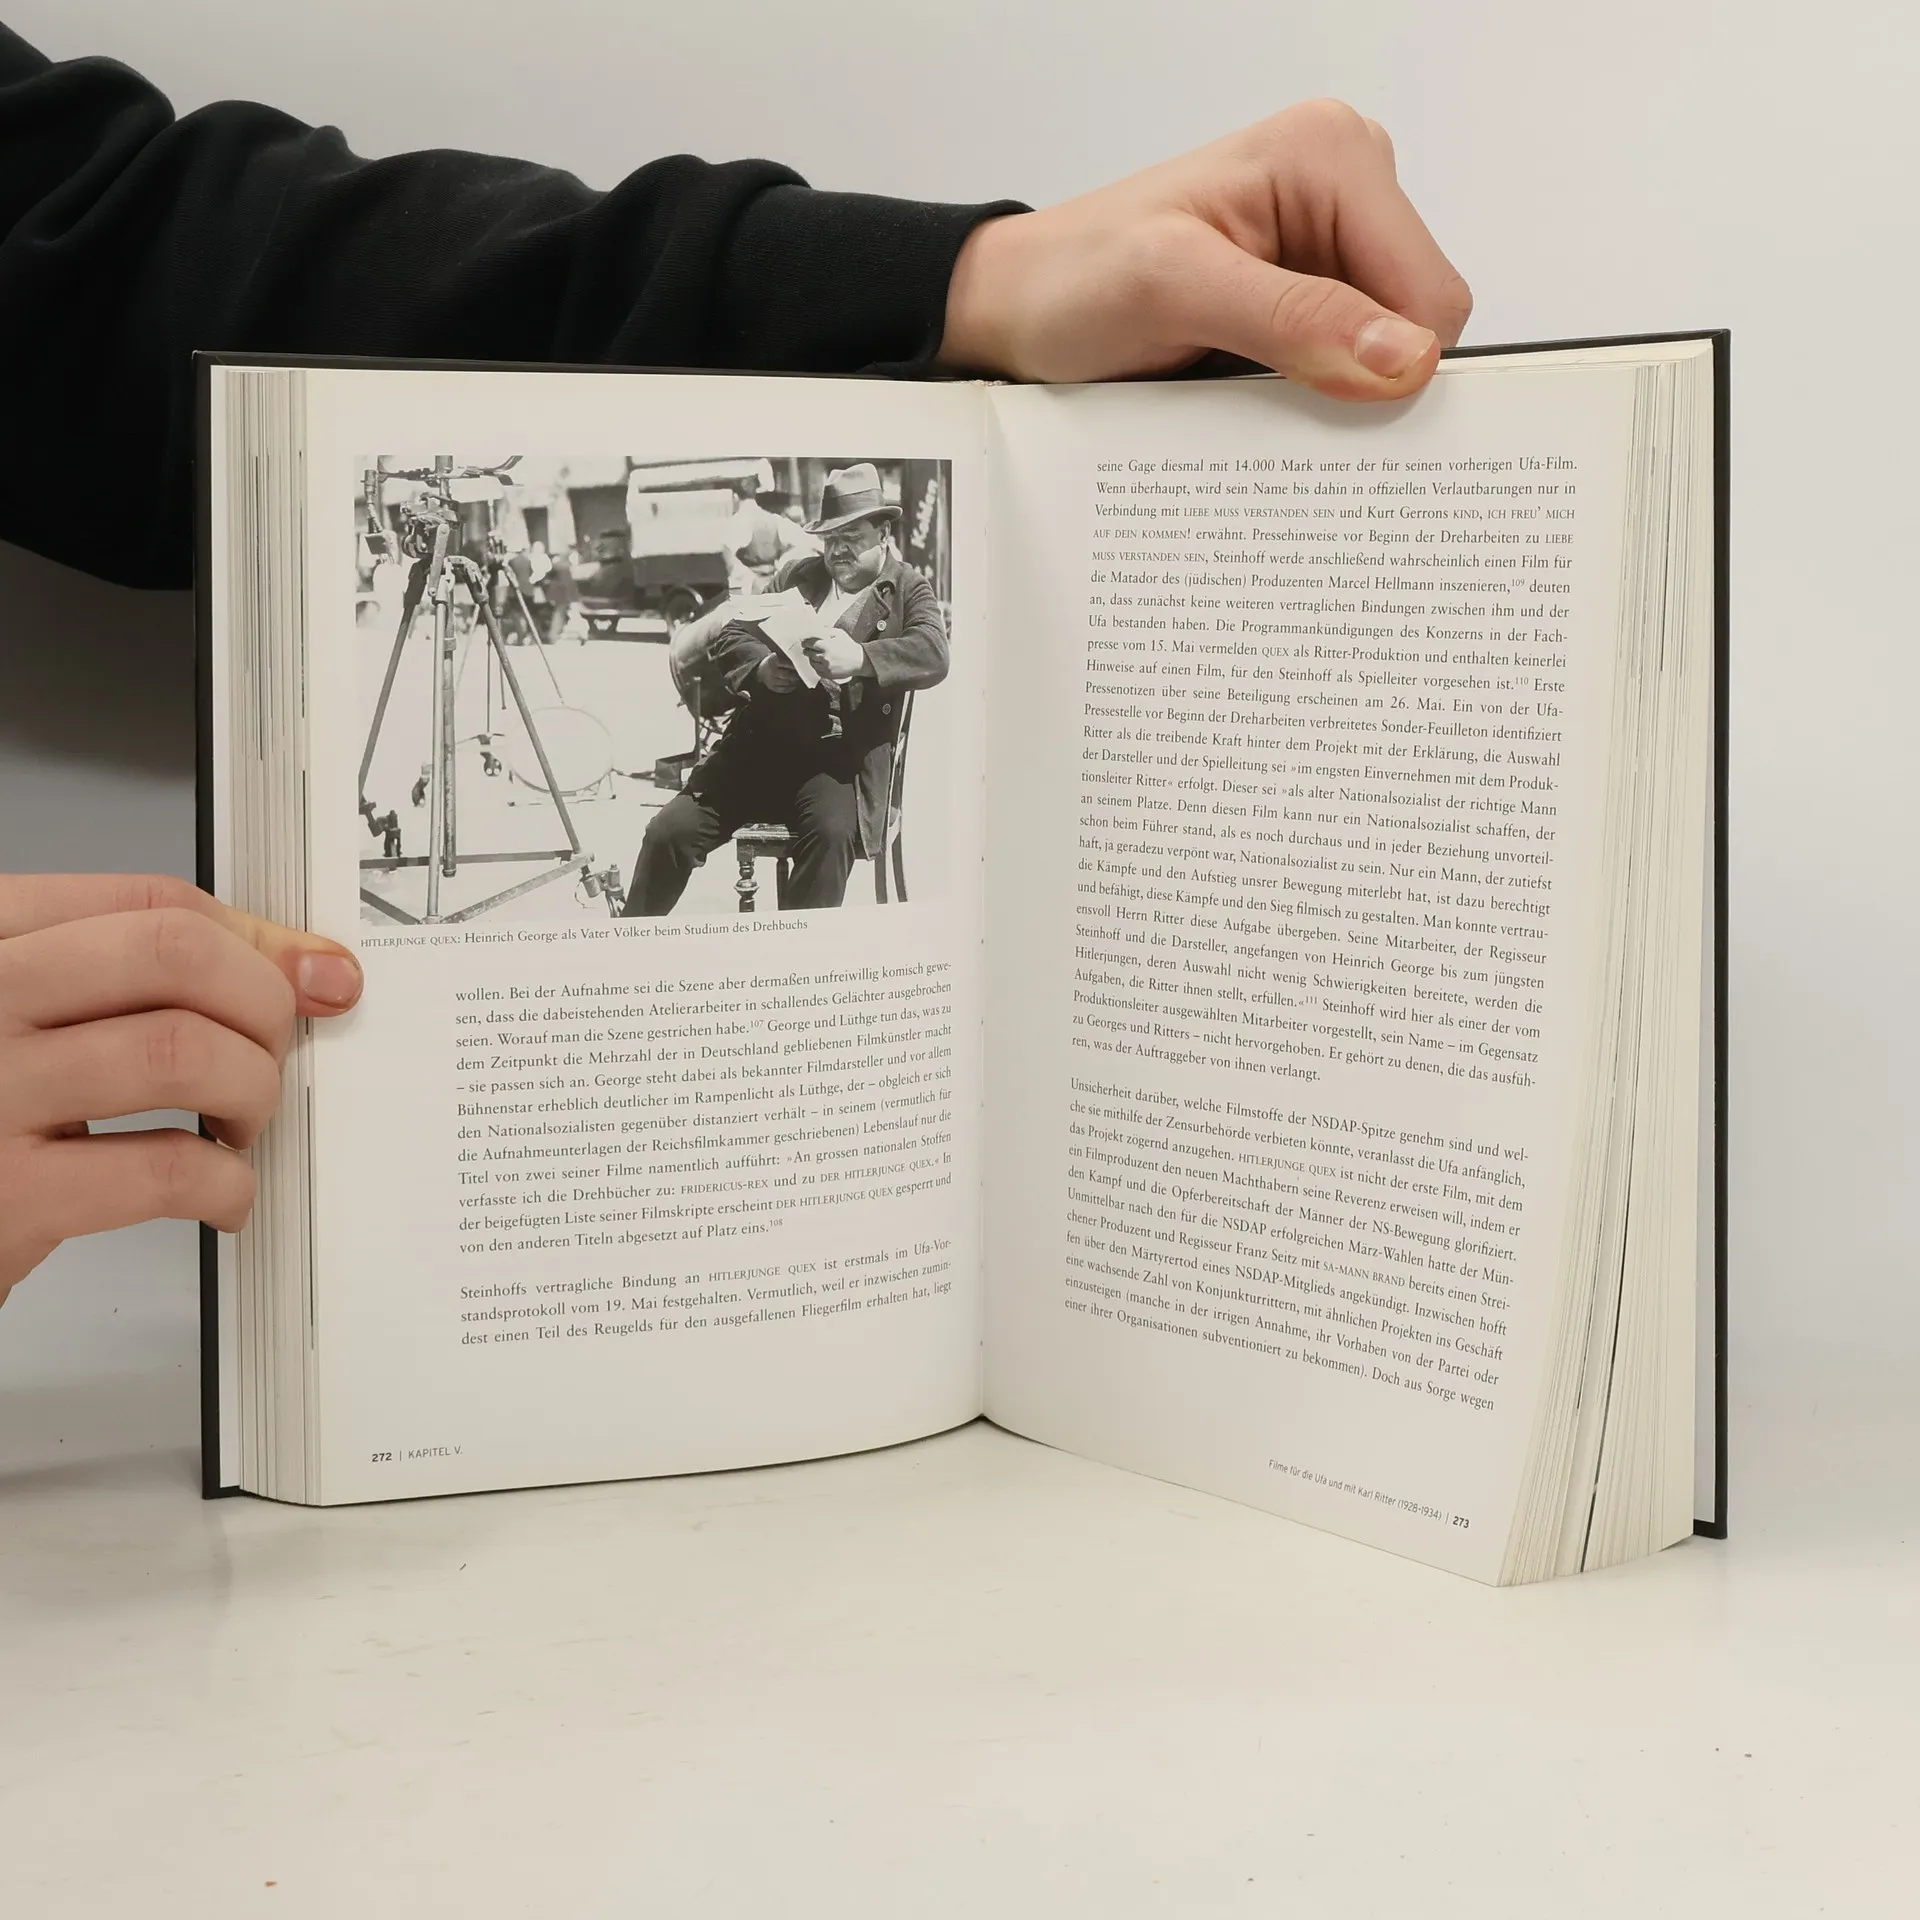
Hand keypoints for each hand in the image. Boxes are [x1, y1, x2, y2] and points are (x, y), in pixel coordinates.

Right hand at [0, 875, 363, 1308]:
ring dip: (250, 1094)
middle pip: (174, 955)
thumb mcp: (37, 1021)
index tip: (313, 977)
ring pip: (181, 1052)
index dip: (257, 941)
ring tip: (236, 1128)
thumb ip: (149, 980)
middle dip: (260, 1007)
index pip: (151, 903)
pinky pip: (164, 1168)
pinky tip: (218, 1194)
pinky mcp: (5, 1196)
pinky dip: (225, 1184)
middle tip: (267, 1060)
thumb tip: (311, 971)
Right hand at [755, 653, 804, 694]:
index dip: (793, 665)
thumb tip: (798, 659)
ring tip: (799, 679)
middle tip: (802, 674)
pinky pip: (783, 689)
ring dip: (794, 681)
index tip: (800, 665)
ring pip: (786, 682)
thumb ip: (784, 657)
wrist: (759, 669)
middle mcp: (772, 671)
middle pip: (786, 674)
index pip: (785, 663)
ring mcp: (771, 680)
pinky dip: (790, 688)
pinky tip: (794, 685)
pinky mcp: (772, 687)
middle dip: (795, 675)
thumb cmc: (771, 662)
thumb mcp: (775, 656)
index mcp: (772, 661)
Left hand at [803, 628, 865, 682]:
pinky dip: (817, 667)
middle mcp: (825, 657)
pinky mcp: (828, 674)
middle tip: (807, 649)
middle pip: (808, 653)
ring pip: (812, 663)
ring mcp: (826, 667)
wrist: (859, 661)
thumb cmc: (850, 646)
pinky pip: (817, 671)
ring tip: (815, 655)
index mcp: (827, 646)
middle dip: (807, 650)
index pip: (809, 644)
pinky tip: (820, 663)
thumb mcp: (840, 634)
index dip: (805, 643)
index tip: (804, 642)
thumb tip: (816, 629)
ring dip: (812, 658)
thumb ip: (827, 630)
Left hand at [940, 100, 1470, 400]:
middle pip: (1419, 327)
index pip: (1433, 296)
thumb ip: (1292, 318)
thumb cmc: (1073, 280)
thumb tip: (1403, 356)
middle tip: (1265, 397)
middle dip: (1360, 380)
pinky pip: (1345, 366)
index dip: (1392, 368)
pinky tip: (1247, 391)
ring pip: (1387, 356)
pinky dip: (1308, 396)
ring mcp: (1326, 246)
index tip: (1317, 402)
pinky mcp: (1305, 295)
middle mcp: (1344, 190)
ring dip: (1328, 393)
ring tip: (1242, 388)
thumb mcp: (1173, 290)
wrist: (1018, 309)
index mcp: (1332, 157)